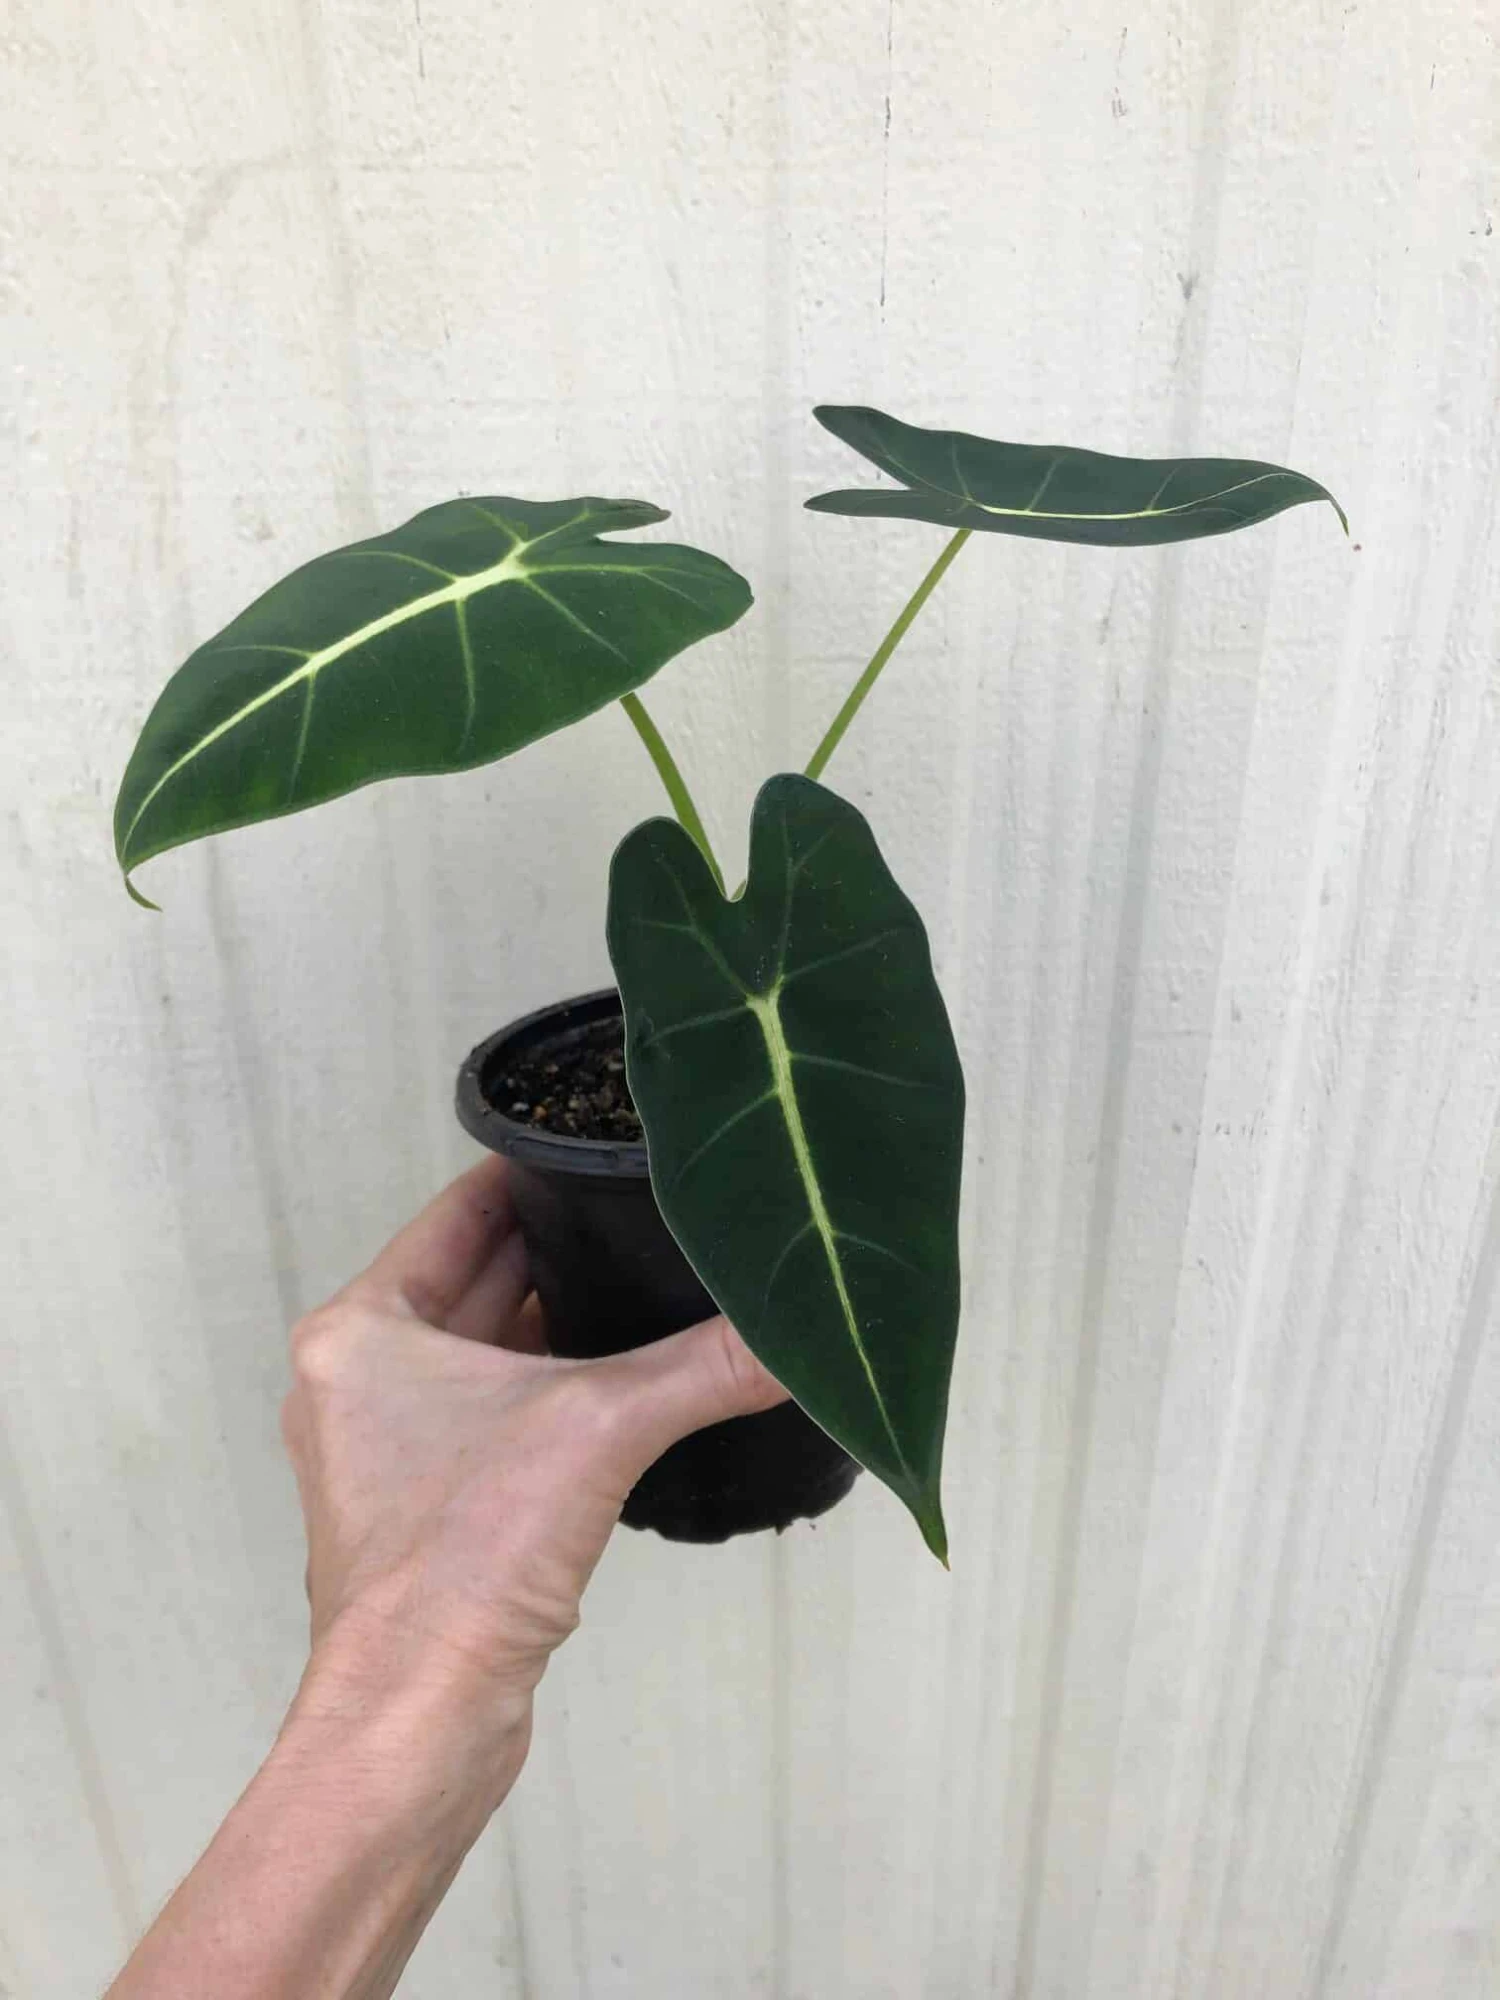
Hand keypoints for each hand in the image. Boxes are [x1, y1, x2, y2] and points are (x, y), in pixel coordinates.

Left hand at [281, 1154, 786, 1741]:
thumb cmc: (466, 1555)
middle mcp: (360, 1375)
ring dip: (561, 1323)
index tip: (608, 1146)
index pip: (460, 1212)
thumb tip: (806, 1331)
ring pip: (489, 1350)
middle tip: (654, 1210)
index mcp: (361, 1328)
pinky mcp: (424, 1503)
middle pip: (477, 1278)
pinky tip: (625, 1378)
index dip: (536, 1173)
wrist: (418, 1716)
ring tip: (654, 1280)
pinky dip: (550, 1389)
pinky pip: (495, 1412)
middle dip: (563, 1248)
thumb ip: (704, 1367)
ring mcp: (387, 1443)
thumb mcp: (599, 1428)